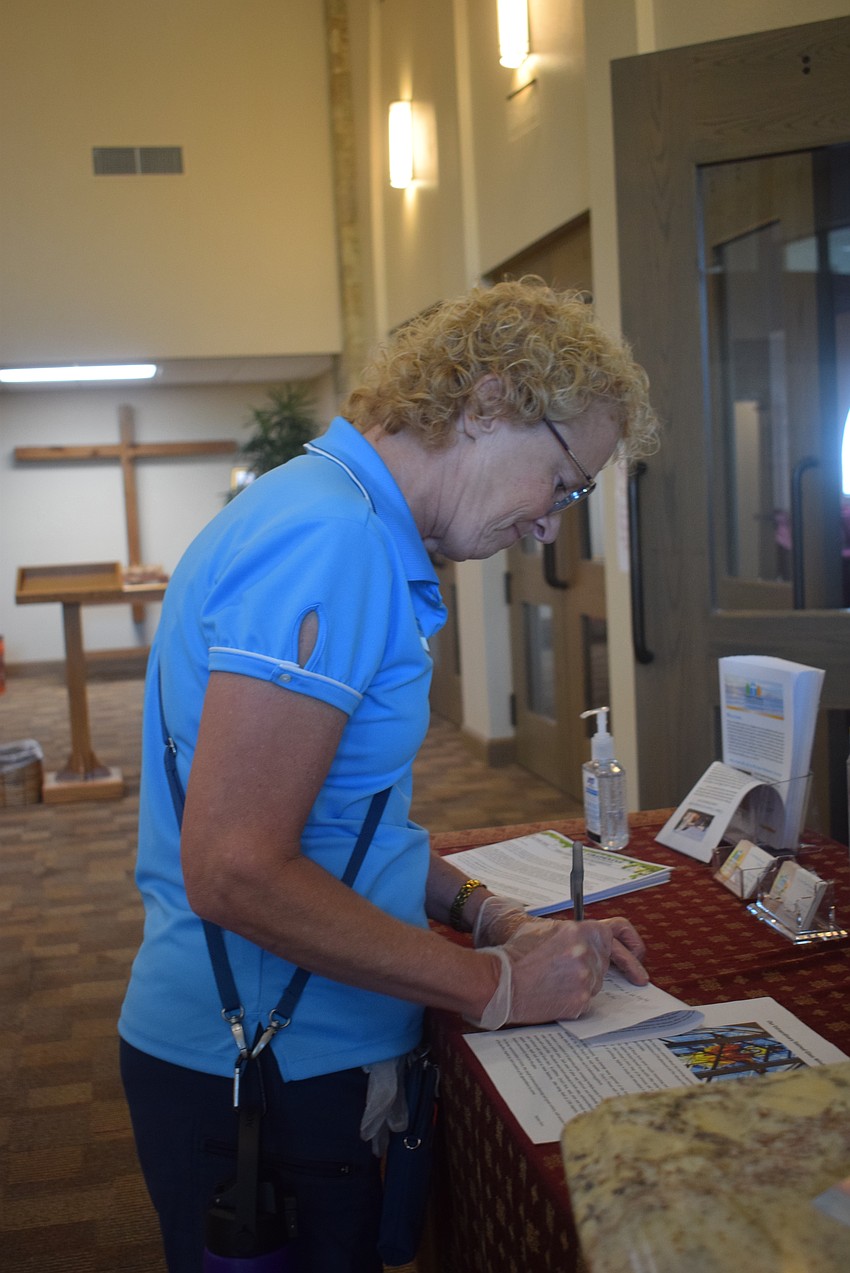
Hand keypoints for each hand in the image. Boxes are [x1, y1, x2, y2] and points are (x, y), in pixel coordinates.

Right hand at [468, 914, 648, 1028]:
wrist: (498, 982)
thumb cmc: (514, 954)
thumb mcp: (543, 929)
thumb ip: (571, 932)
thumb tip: (588, 940)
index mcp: (579, 930)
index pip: (618, 932)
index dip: (631, 945)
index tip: (638, 956)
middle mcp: (586, 952)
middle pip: (604, 962)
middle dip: (594, 968)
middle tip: (594, 977)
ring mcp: (585, 978)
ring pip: (595, 983)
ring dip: (581, 984)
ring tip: (553, 983)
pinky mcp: (579, 1001)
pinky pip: (585, 1002)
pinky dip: (572, 1001)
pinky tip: (552, 996)